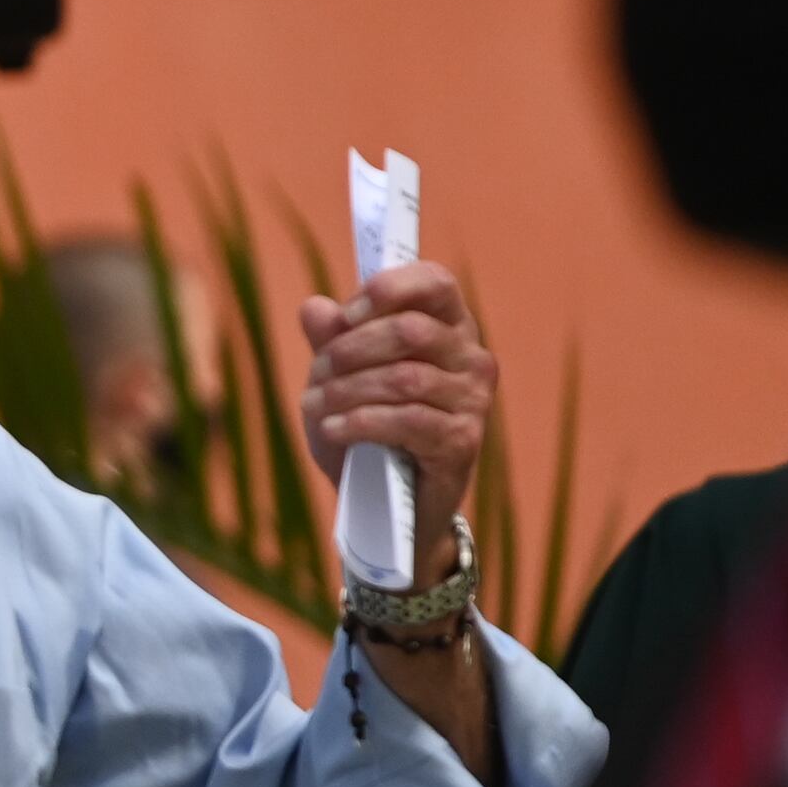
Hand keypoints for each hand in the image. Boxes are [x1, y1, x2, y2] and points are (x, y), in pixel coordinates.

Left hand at [296, 259, 495, 586]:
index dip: (387, 289)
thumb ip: (331, 341)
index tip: (347, 315)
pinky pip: (407, 421)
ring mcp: (473, 401)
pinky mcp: (462, 442)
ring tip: (316, 406)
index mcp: (450, 328)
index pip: (436, 282)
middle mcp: (472, 358)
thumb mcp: (340, 380)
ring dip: (347, 389)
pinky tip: (333, 429)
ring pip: (404, 377)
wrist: (387, 505)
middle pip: (410, 330)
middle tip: (319, 370)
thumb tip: (314, 307)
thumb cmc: (367, 431)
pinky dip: (360, 422)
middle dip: (351, 349)